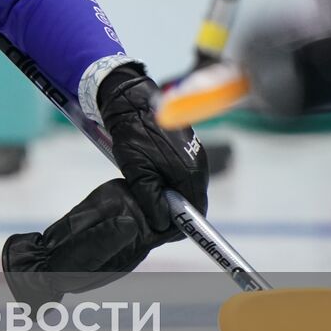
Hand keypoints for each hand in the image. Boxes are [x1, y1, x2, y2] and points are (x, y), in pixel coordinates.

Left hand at [97, 65, 208, 244]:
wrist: (132, 101)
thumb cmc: (133, 134)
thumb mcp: (137, 172)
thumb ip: (151, 199)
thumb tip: (163, 222)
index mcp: (190, 173)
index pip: (197, 210)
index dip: (183, 224)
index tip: (165, 229)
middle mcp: (199, 165)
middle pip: (193, 199)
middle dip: (176, 210)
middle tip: (153, 214)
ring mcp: (195, 155)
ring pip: (187, 186)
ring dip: (172, 195)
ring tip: (149, 196)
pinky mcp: (187, 148)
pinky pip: (183, 174)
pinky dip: (171, 181)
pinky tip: (152, 179)